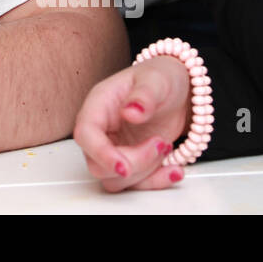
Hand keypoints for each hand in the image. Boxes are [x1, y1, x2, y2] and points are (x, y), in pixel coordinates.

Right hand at [73, 55, 191, 191]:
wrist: (177, 89)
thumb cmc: (160, 77)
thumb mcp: (156, 80)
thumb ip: (144, 95)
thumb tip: (131, 112)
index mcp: (99, 105)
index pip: (85, 134)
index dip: (101, 153)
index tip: (124, 166)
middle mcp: (101, 129)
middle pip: (98, 164)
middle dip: (133, 164)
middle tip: (161, 144)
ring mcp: (114, 147)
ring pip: (115, 179)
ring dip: (145, 173)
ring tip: (167, 146)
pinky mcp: (130, 160)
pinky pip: (134, 184)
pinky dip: (156, 182)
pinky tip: (175, 169)